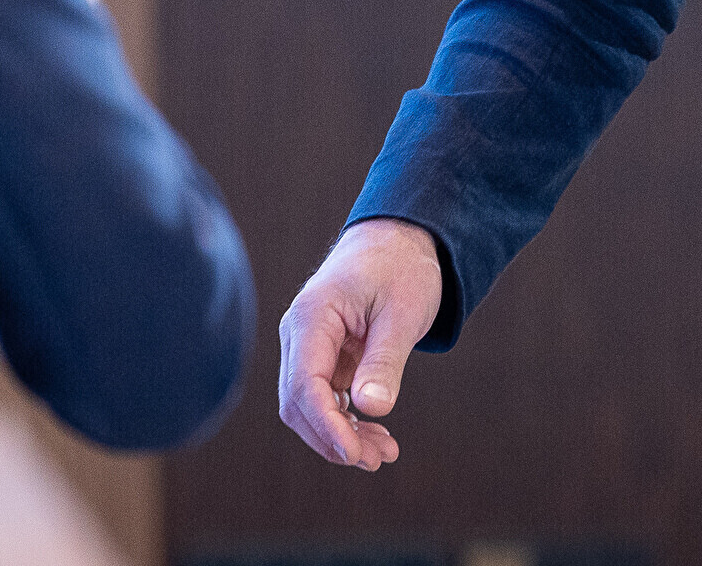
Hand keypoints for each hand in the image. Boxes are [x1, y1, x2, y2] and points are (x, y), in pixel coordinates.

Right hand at [276, 218, 444, 469]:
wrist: (399, 241)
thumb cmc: (401, 268)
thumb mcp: (403, 312)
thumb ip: (385, 360)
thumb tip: (371, 409)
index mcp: (313, 316)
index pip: (305, 382)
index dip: (326, 424)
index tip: (355, 452)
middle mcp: (300, 333)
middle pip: (298, 402)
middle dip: (333, 438)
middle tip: (377, 460)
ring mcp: (309, 347)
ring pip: (309, 406)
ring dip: (340, 436)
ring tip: (384, 454)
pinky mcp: (325, 358)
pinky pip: (326, 399)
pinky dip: (347, 422)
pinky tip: (376, 436)